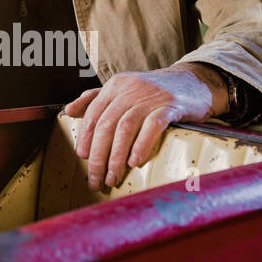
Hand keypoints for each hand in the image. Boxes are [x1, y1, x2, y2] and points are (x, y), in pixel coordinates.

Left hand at [63, 63, 228, 191]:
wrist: (193, 82)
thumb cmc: (153, 92)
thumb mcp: (123, 90)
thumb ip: (95, 99)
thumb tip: (69, 111)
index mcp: (115, 86)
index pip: (94, 114)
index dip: (87, 138)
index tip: (83, 159)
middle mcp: (130, 88)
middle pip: (107, 125)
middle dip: (99, 156)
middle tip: (95, 178)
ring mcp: (150, 96)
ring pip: (126, 128)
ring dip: (116, 157)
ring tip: (113, 177)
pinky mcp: (170, 106)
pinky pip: (153, 126)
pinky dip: (141, 145)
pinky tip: (134, 162)